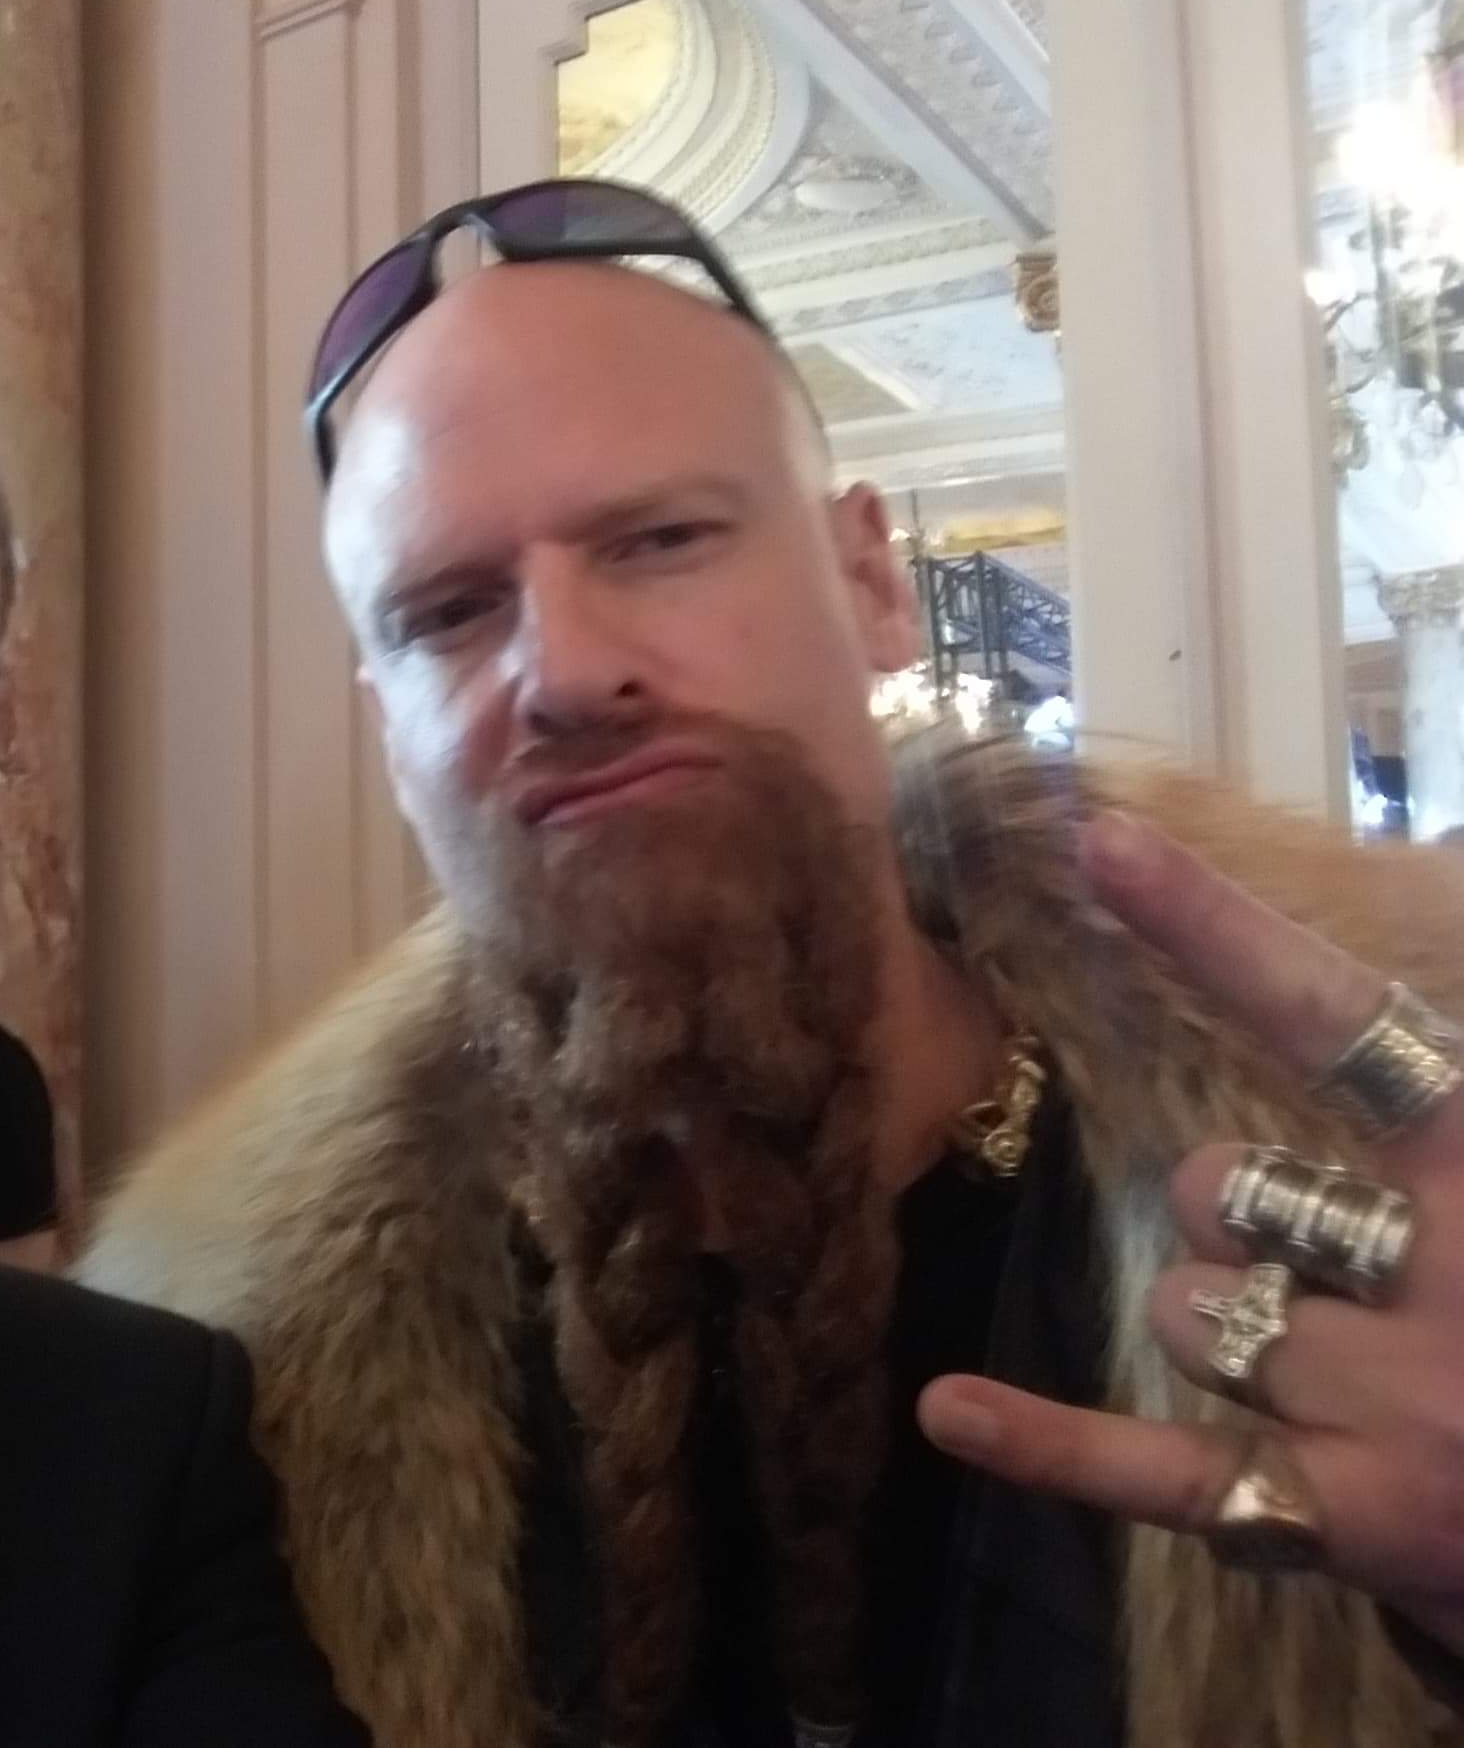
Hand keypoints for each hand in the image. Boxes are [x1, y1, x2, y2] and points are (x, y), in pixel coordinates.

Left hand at [917, 810, 1463, 1652]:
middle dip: (1235, 1218)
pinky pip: (1173, 1471)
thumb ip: (1428, 1111)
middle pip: (1218, 1189)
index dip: (1215, 928)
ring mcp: (1410, 1399)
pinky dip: (1055, 1449)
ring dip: (1231, 1334)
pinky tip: (948, 1411)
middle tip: (1340, 1273)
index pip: (1339, 1019)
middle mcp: (1458, 1266)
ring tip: (1365, 1391)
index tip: (1100, 842)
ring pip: (1191, 1313)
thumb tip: (1386, 990)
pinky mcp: (1368, 1517)